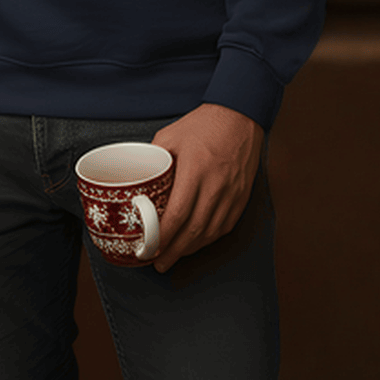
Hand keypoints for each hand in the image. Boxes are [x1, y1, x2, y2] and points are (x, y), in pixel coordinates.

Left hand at [145, 103, 263, 272]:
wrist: (240, 116)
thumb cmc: (201, 125)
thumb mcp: (169, 136)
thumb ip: (154, 160)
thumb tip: (137, 180)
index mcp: (195, 170)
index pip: (179, 213)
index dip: (164, 236)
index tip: (150, 247)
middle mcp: (216, 186)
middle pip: (194, 230)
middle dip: (174, 251)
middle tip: (158, 263)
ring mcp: (232, 194)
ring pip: (210, 232)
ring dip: (191, 249)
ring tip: (173, 257)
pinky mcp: (241, 197)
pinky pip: (224, 226)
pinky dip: (208, 239)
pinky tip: (195, 243)